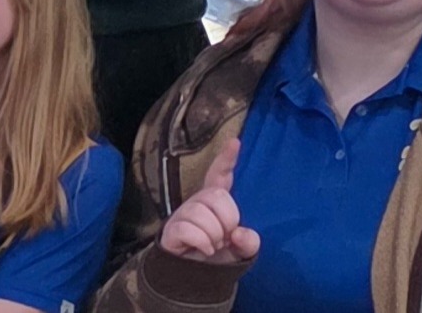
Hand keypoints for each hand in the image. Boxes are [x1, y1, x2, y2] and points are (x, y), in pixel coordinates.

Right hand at [157, 138, 260, 265]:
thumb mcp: (241, 251)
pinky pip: (188, 229)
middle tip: (224, 236)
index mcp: (214, 202)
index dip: (226, 159)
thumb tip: (238, 233)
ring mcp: (182, 215)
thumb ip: (250, 242)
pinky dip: (202, 243)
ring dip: (214, 235)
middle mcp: (196, 203)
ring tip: (212, 245)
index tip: (235, 142)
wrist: (194, 279)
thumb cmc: (218, 257)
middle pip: (215, 195)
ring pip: (201, 213)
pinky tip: (204, 249)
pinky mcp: (171, 231)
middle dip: (227, 219)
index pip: (219, 176)